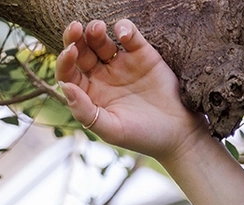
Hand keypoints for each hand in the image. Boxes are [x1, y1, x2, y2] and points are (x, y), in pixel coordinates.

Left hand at [55, 20, 208, 164]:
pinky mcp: (142, 54)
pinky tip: (122, 34)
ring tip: (97, 28)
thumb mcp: (112, 130)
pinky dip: (124, 29)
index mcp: (90, 96)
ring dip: (95, 31)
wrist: (179, 133)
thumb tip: (65, 87)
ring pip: (100, 41)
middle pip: (81, 52)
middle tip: (74, 28)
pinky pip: (128, 35)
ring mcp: (121, 64)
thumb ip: (85, 112)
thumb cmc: (143, 137)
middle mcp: (102, 77)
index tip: (70, 52)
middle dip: (75, 38)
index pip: (69, 74)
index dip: (65, 61)